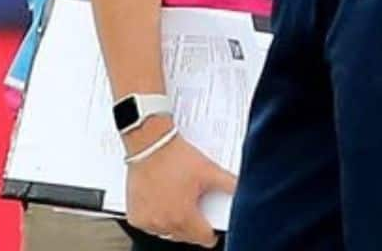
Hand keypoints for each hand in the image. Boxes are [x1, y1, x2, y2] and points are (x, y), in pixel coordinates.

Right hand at [122, 125, 232, 247]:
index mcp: (185, 217)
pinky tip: (159, 202)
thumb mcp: (208, 170)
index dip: (210, 229)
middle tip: (191, 204)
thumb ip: (230, 184)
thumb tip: (246, 189)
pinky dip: (154, 218)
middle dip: (191, 224)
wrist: (149, 142)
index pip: (205, 239)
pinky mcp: (135, 215)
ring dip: (172, 222)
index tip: (208, 222)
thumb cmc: (174, 156)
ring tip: (176, 201)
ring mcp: (148, 220)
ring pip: (167, 232)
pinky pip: (148, 225)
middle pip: (186, 236)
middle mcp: (165, 223)